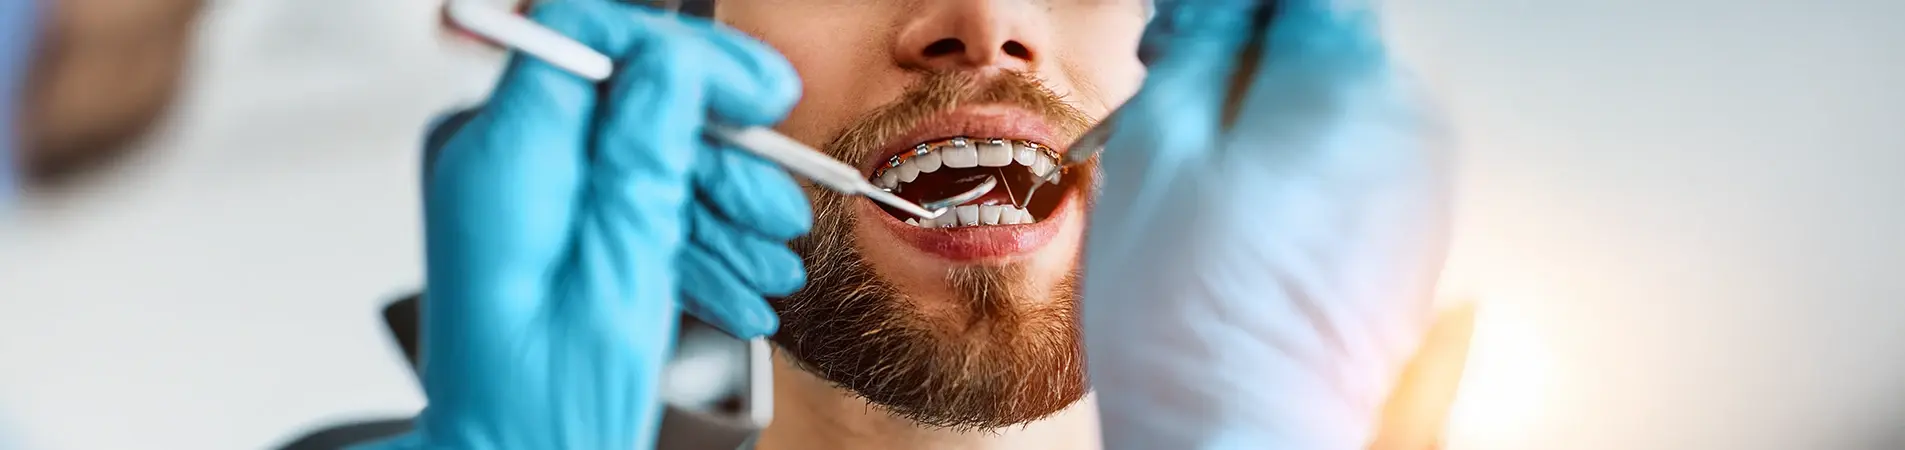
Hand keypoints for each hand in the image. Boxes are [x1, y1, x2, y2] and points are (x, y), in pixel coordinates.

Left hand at [354, 1, 809, 447]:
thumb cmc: (543, 406)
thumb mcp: (622, 267)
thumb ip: (646, 148)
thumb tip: (675, 56)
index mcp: (505, 156)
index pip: (592, 31)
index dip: (687, 52)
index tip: (759, 91)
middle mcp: (505, 162)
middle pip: (632, 99)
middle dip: (720, 155)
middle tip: (776, 208)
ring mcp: (526, 195)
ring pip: (643, 156)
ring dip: (719, 208)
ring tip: (767, 266)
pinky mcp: (549, 228)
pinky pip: (629, 202)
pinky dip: (690, 239)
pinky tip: (734, 284)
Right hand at [1082, 1, 1453, 448]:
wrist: (1236, 437)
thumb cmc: (1190, 318)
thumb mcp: (1153, 147)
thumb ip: (1194, 50)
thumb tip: (1215, 15)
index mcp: (1349, 82)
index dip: (1228, 10)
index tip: (1181, 40)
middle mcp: (1408, 126)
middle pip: (1328, 41)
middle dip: (1250, 56)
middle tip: (1175, 100)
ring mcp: (1421, 188)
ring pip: (1341, 105)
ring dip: (1275, 112)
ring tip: (1204, 169)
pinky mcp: (1413, 243)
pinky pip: (1358, 166)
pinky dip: (1304, 167)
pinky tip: (1243, 214)